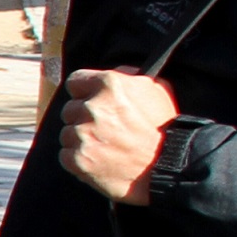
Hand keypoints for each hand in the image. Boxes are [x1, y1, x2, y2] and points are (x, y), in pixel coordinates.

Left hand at [57, 67, 175, 204]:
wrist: (171, 165)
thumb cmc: (165, 126)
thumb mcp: (155, 88)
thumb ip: (128, 74)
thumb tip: (114, 71)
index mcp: (109, 85)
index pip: (75, 82)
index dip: (83, 92)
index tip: (90, 100)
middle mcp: (92, 107)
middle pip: (70, 109)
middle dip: (83, 118)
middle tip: (104, 128)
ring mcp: (83, 134)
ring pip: (67, 133)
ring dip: (81, 139)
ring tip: (105, 146)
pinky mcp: (78, 159)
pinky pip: (65, 155)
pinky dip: (78, 158)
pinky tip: (99, 159)